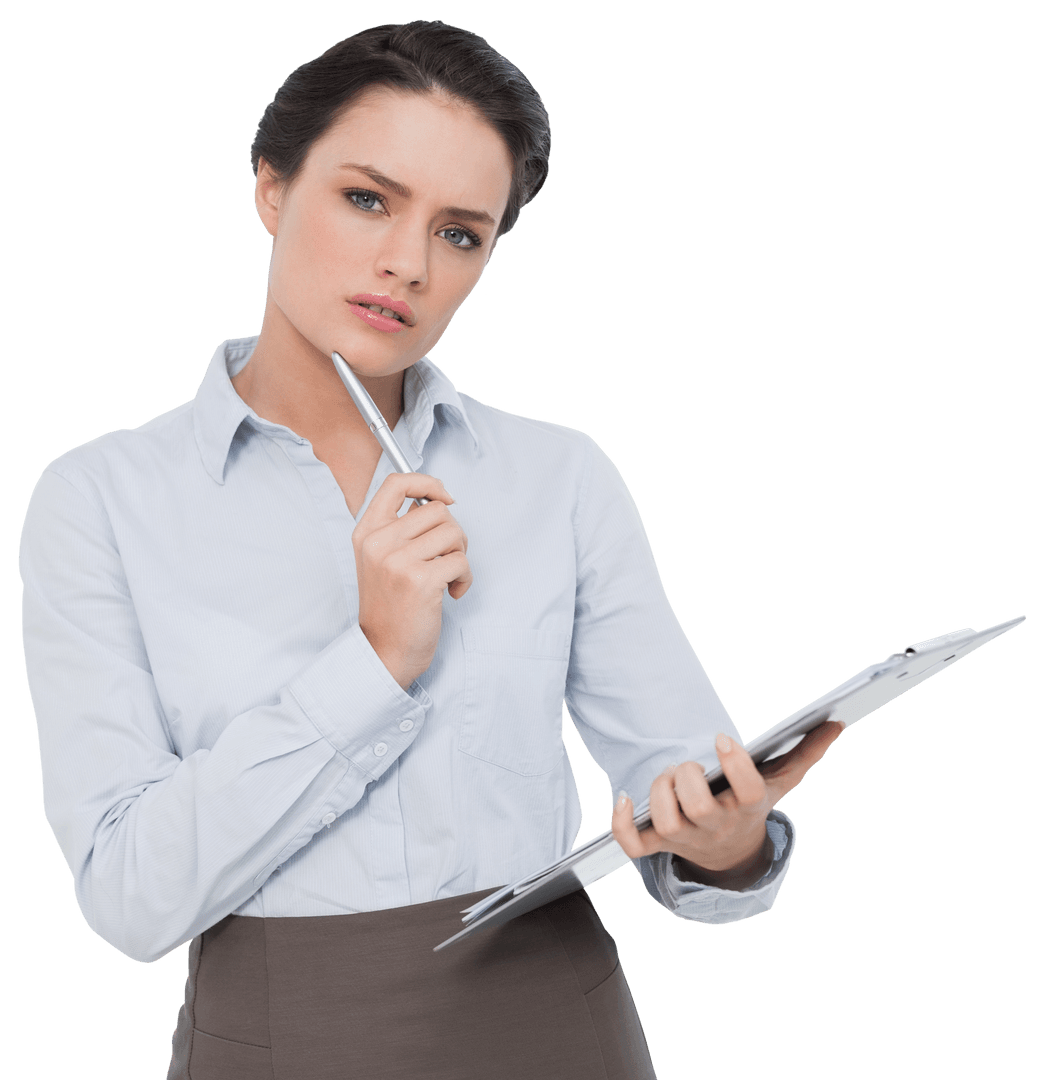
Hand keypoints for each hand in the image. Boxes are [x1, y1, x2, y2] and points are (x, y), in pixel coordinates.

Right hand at [353, 473, 471, 687]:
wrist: (383, 652)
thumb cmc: (389, 608)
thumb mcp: (379, 560)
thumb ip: (398, 529)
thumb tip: (433, 500)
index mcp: (366, 533)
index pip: (396, 483)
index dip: (427, 482)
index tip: (444, 497)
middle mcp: (379, 543)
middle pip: (436, 509)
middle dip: (453, 533)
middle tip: (447, 557)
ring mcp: (399, 561)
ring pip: (453, 533)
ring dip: (460, 555)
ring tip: (448, 577)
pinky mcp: (421, 580)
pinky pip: (461, 561)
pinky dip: (465, 577)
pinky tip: (452, 593)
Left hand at [611, 721, 842, 889]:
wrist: (731, 855)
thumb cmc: (751, 806)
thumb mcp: (780, 783)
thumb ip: (806, 752)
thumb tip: (835, 723)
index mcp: (747, 808)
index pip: (748, 791)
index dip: (735, 764)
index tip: (722, 738)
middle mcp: (717, 826)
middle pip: (698, 808)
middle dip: (688, 779)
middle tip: (690, 766)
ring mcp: (687, 838)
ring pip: (667, 821)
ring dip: (659, 793)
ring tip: (667, 776)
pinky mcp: (660, 844)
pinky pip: (635, 844)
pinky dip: (623, 824)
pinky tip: (624, 798)